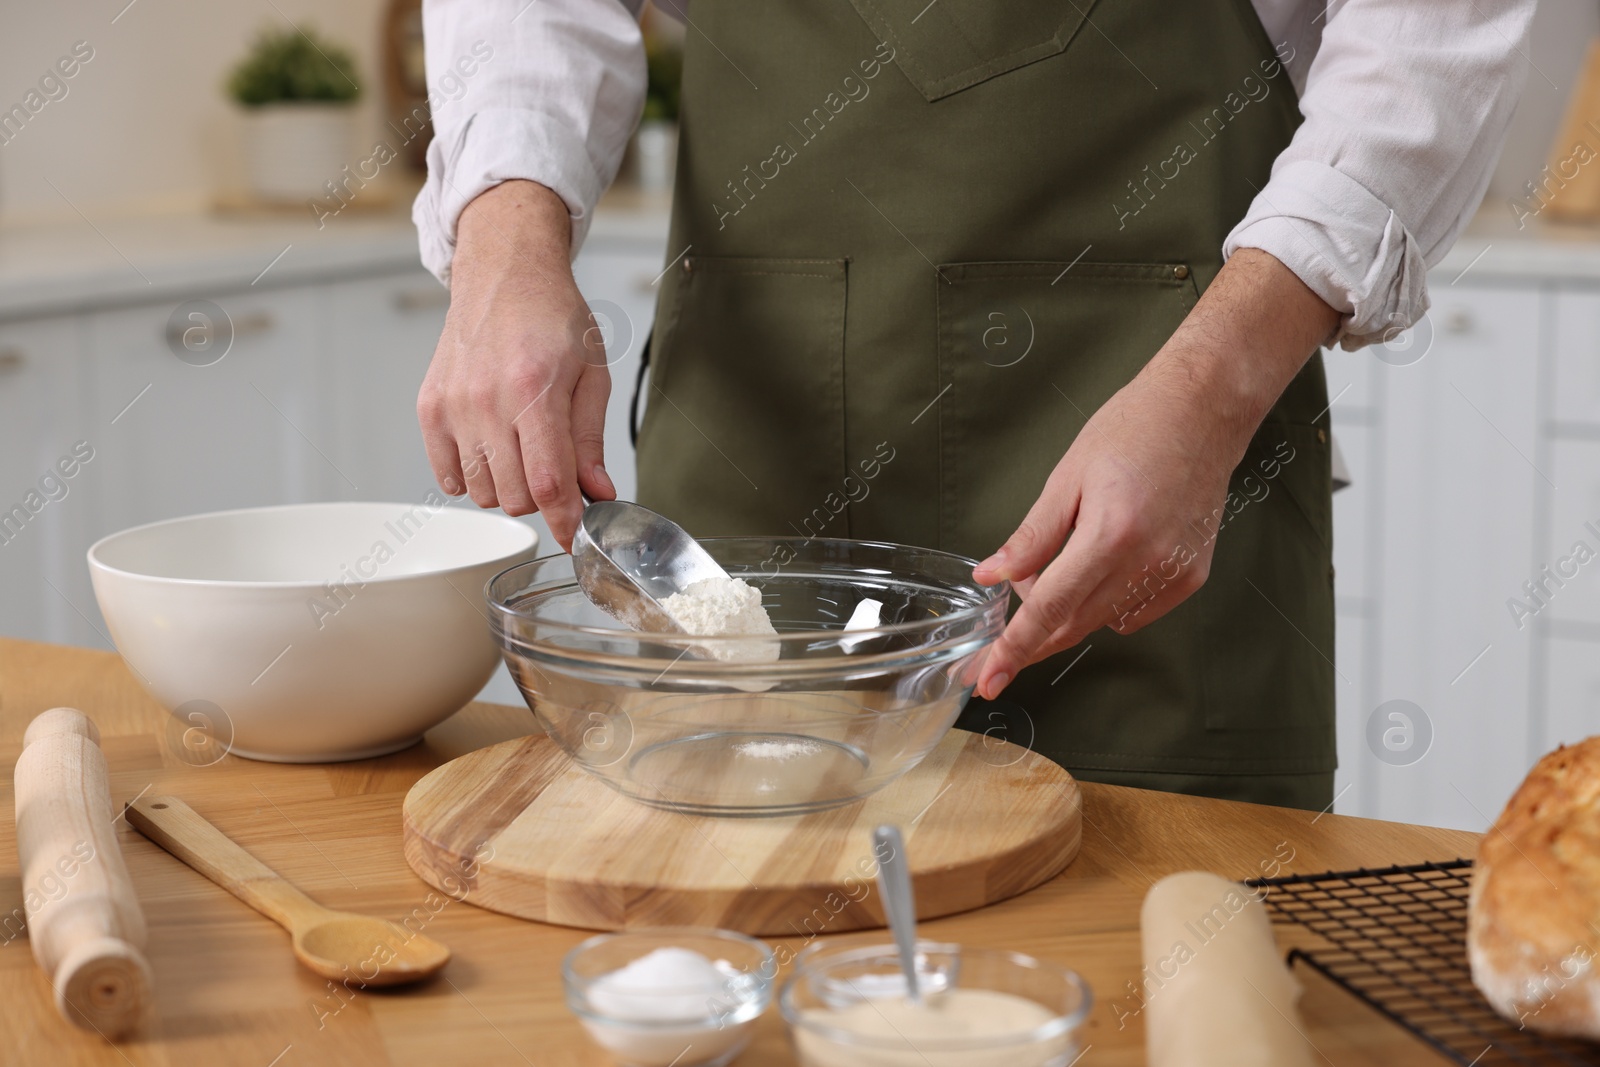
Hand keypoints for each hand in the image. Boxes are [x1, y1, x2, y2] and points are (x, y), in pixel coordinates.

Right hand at [417, 180, 615, 551]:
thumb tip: (597, 494)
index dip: (565, 521)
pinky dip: (473, 477)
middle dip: (542, 496)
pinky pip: (449, 477)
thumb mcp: (592, 373)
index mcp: (535, 390)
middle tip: (553, 464)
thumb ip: (590, 440)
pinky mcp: (430, 408)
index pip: (548, 482)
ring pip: (483, 493)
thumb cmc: (553, 317)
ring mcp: (453, 406)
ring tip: (521, 447)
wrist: (503, 274)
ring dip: (508, 486)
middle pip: (515, 497)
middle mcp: (487, 400)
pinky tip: (491, 448)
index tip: (576, 538)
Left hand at [971, 249, 1339, 698]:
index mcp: (1110, 534)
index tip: (987, 679)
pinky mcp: (1190, 578)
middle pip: (1073, 625)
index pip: (1049, 608)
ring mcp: (1174, 575)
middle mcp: (1147, 562)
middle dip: (1028, 644)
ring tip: (1048, 572)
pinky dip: (1101, 604)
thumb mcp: (1067, 476)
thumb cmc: (1136, 428)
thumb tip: (991, 576)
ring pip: (1100, 622)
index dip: (1013, 648)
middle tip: (989, 659)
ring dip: (1064, 615)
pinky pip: (1131, 612)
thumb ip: (1031, 536)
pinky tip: (1094, 569)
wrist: (1204, 412)